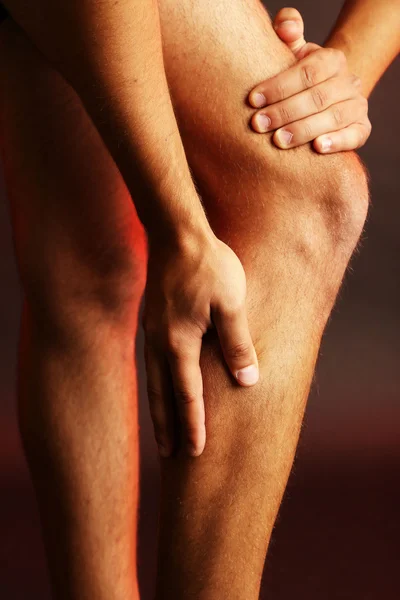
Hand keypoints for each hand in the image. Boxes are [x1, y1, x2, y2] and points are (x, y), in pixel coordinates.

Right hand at [142, 228, 258, 457]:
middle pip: (162, 394)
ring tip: (161, 430)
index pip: (187, 394)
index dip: (193, 425)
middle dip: (167, 426)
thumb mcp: (232, 305)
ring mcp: (153, 331)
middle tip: (170, 454)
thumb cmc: (209, 266)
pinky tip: (162, 384)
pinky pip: (153, 361)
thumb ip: (237, 345)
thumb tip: (247, 382)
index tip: (195, 452)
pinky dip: (157, 383)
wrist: (177, 232)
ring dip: (158, 408)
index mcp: (179, 343)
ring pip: (153, 379)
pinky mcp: (154, 319)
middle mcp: (160, 342)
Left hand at [248, 7, 370, 152]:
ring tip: (278, 140)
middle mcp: (349, 82)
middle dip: (285, 112)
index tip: (253, 100)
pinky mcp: (361, 129)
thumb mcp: (292, 53)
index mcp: (332, 60)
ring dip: (304, 130)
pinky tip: (317, 148)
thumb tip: (286, 28)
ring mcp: (357, 106)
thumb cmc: (298, 78)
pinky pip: (354, 136)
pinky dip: (337, 142)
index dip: (279, 86)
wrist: (323, 101)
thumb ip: (287, 32)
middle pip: (318, 97)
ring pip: (334, 117)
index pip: (307, 72)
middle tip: (259, 124)